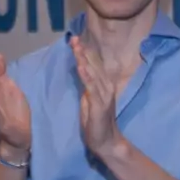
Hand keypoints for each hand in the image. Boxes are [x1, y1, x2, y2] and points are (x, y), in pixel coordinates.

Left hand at [70, 37, 122, 158]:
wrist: (106, 142)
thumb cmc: (96, 123)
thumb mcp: (89, 101)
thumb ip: (87, 87)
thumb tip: (81, 73)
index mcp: (103, 85)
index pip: (93, 65)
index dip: (84, 52)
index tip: (75, 39)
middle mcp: (106, 86)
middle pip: (93, 65)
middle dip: (83, 51)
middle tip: (74, 38)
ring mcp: (104, 95)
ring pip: (93, 73)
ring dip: (84, 59)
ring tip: (76, 48)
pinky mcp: (100, 104)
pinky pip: (92, 87)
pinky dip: (86, 76)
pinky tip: (80, 66)